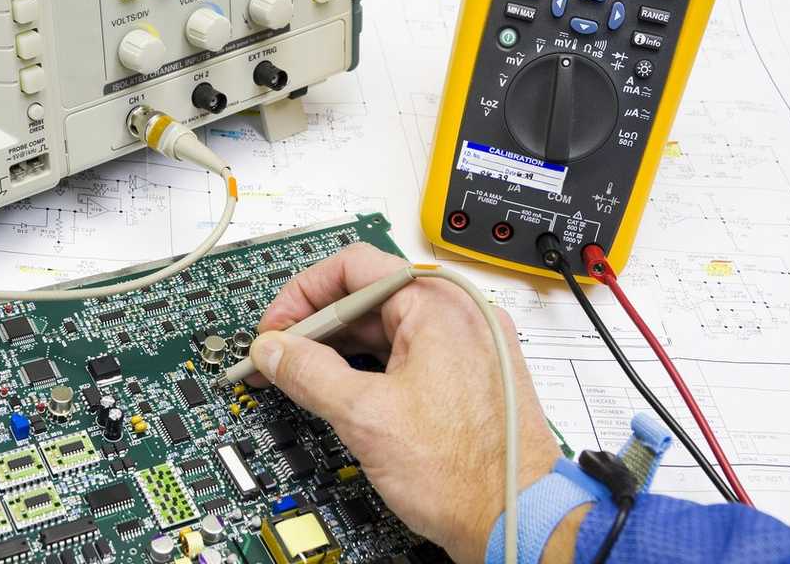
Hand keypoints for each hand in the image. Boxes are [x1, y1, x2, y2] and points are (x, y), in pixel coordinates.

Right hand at [249, 244, 561, 563]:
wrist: (517, 522)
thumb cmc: (466, 475)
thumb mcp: (365, 416)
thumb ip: (308, 373)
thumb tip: (273, 351)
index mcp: (439, 305)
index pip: (354, 266)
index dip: (303, 294)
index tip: (276, 328)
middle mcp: (460, 313)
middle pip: (368, 296)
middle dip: (316, 326)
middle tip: (279, 356)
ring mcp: (468, 344)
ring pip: (386, 327)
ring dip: (340, 348)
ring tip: (302, 377)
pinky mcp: (468, 374)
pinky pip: (408, 352)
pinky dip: (369, 366)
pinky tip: (342, 390)